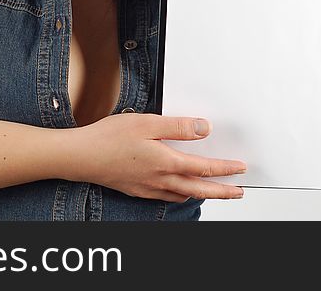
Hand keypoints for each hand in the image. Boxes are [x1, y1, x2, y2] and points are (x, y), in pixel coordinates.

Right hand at [71, 113, 246, 202]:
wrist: (80, 157)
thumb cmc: (108, 137)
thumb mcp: (147, 122)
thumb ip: (178, 127)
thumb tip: (204, 129)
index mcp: (166, 162)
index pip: (204, 168)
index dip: (226, 169)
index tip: (241, 168)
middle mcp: (160, 180)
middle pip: (199, 189)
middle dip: (222, 191)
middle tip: (239, 192)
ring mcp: (148, 188)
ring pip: (184, 196)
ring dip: (202, 195)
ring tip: (214, 192)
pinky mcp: (136, 190)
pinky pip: (167, 198)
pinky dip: (180, 196)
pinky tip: (180, 192)